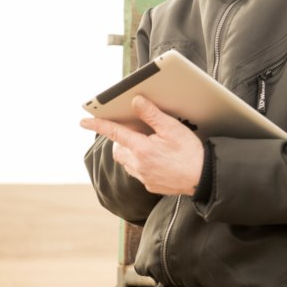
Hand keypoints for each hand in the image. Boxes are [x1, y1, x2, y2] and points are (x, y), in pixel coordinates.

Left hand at [79, 95, 203, 195]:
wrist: (204, 178)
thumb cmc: (190, 152)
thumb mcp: (172, 128)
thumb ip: (152, 115)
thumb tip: (136, 102)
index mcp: (142, 148)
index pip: (114, 133)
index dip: (98, 124)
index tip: (83, 120)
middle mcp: (138, 164)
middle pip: (118, 149)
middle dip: (119, 139)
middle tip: (130, 130)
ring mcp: (144, 177)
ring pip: (126, 162)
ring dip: (129, 151)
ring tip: (144, 143)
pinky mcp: (150, 185)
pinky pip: (137, 172)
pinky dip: (140, 162)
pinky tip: (155, 158)